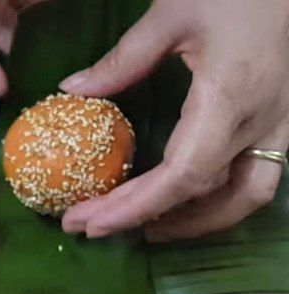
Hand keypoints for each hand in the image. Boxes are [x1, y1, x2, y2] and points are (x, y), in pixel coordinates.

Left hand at [60, 0, 288, 240]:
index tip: (91, 222)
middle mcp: (262, 122)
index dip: (136, 207)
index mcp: (231, 97)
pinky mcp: (282, 121)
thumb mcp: (174, 11)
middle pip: (206, 194)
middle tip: (92, 225)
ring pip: (244, 197)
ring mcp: (279, 124)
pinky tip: (178, 202)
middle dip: (148, 218)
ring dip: (192, 222)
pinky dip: (215, 200)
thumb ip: (124, 59)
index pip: (182, 175)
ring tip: (139, 227)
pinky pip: (254, 178)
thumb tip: (73, 88)